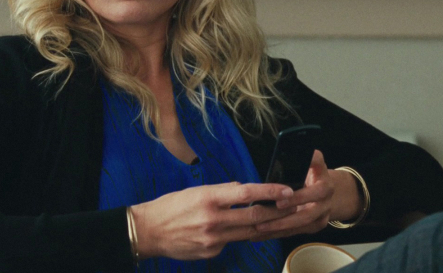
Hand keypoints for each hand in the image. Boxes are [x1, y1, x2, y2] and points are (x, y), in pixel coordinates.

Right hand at [131, 182, 294, 259]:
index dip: (270, 192)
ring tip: (278, 218)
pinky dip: (236, 235)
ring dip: (264, 225)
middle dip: (277, 212)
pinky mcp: (211, 252)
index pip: (247, 193)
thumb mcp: (197, 190)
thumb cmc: (172, 206)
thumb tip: (244, 191)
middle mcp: (213, 219)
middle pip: (254, 216)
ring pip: (247, 231)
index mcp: (209, 197)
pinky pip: (231, 243)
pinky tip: (232, 231)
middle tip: (293, 207)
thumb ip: (222, 191)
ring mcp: (213, 238)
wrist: (148, 231)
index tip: (287, 190)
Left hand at [254, 150, 361, 238]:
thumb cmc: (312, 173)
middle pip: (308, 212)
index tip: (280, 198)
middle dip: (287, 215)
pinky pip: (297, 232)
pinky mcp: (317, 226)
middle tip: (265, 214)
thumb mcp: (312, 161)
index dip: (299, 196)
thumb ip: (304, 156)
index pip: (317, 190)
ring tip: (259, 227)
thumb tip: (293, 146)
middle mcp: (327, 200)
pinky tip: (262, 234)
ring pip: (302, 225)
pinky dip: (279, 233)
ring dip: (280, 227)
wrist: (328, 190)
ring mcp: (323, 215)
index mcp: (325, 183)